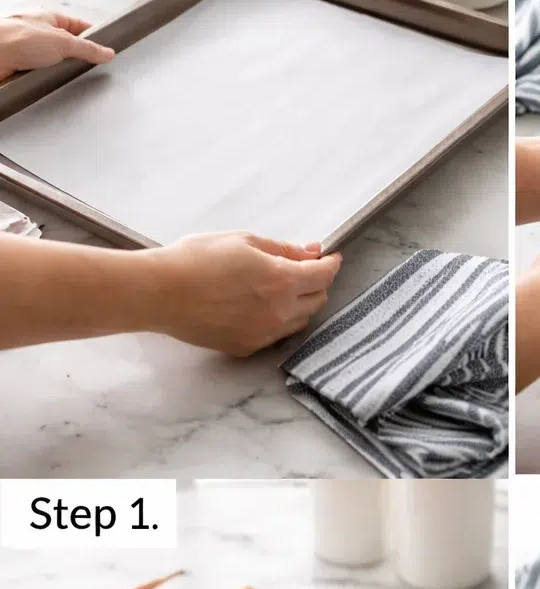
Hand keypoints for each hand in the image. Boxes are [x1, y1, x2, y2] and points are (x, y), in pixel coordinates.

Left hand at [0, 11, 114, 82]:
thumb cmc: (16, 38)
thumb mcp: (63, 42)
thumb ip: (88, 48)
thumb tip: (106, 52)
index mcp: (50, 18)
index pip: (80, 26)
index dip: (94, 37)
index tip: (106, 50)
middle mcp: (40, 32)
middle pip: (70, 47)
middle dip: (77, 58)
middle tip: (84, 67)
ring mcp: (32, 50)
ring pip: (57, 63)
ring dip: (60, 71)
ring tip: (60, 73)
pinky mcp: (26, 67)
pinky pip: (45, 75)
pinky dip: (48, 79)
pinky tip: (48, 80)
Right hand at [149, 232, 341, 355]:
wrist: (160, 293)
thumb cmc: (196, 260)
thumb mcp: (242, 241)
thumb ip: (283, 249)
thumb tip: (311, 252)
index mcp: (281, 281)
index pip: (324, 276)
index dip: (331, 264)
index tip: (330, 257)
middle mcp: (279, 312)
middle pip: (317, 300)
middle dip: (316, 283)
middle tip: (302, 270)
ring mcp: (264, 334)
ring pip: (299, 321)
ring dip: (299, 304)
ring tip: (278, 288)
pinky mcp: (247, 347)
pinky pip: (275, 335)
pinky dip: (277, 320)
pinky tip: (259, 307)